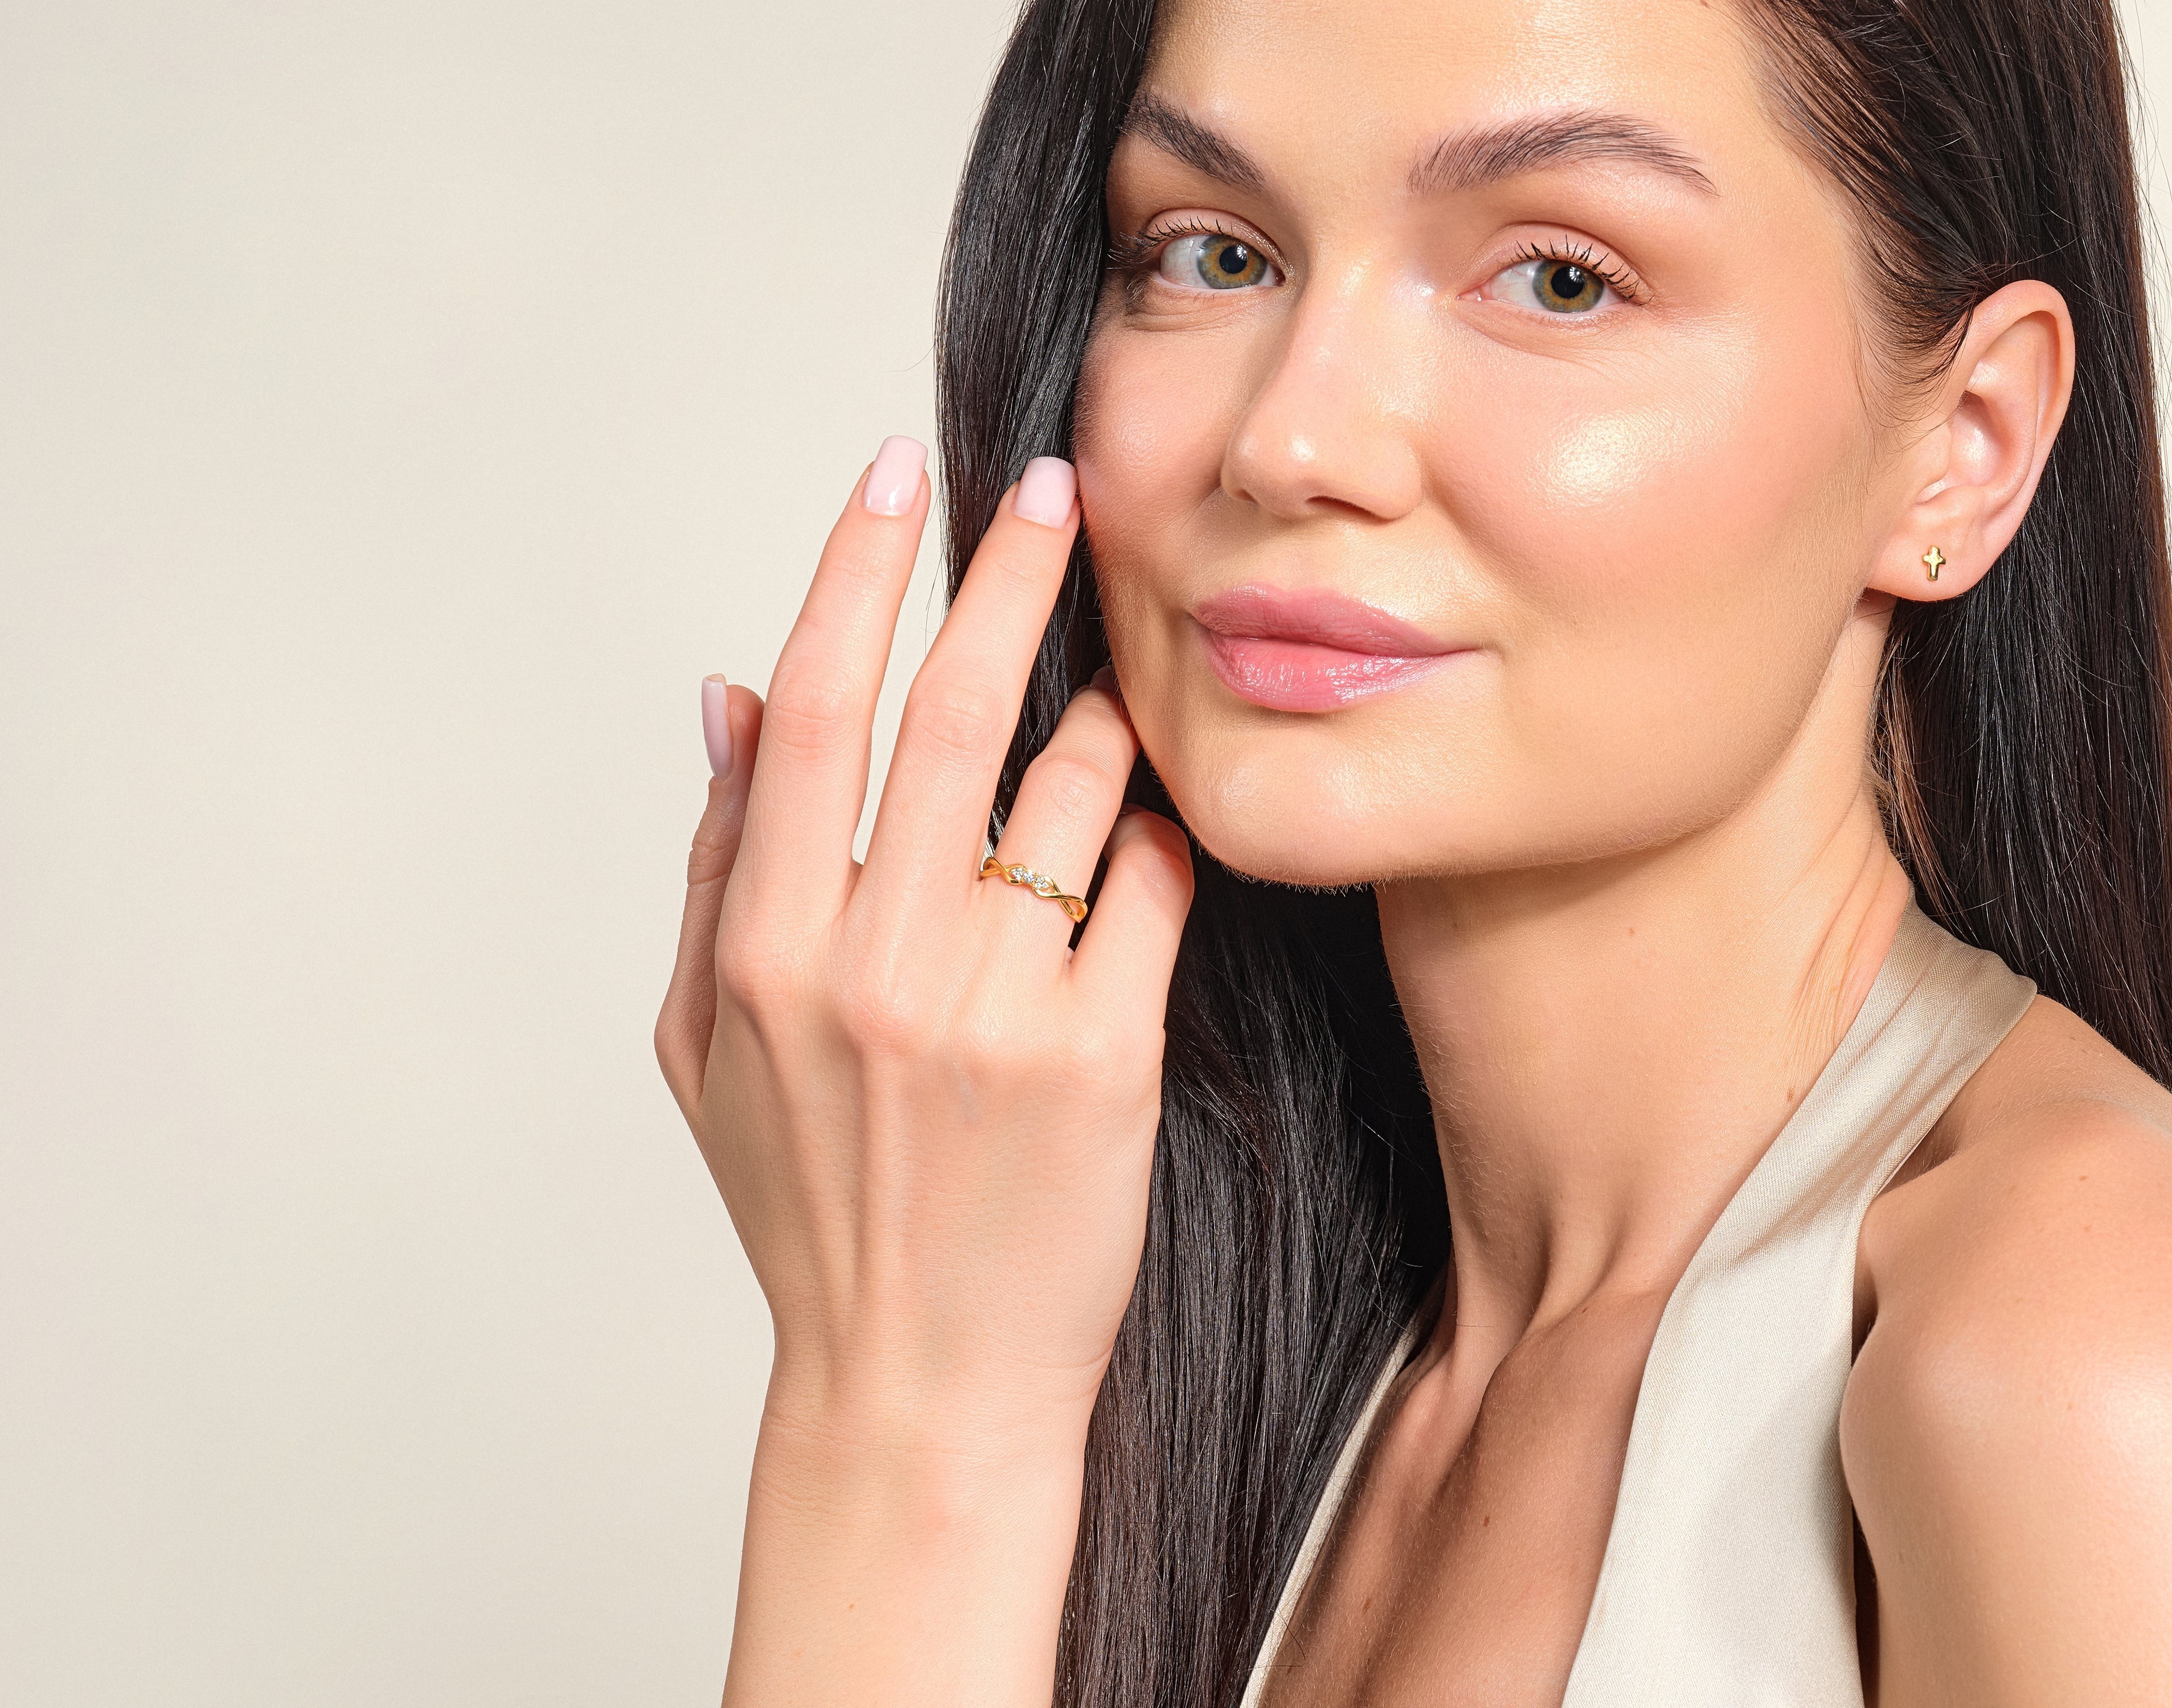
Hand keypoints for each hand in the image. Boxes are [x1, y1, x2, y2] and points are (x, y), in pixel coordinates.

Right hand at [653, 439, 1193, 1703]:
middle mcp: (871, 967)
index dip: (854, 571)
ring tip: (1111, 699)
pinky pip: (1150, 891)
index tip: (895, 476)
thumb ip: (713, 868)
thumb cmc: (811, 1209)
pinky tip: (1150, 837)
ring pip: (1071, 789)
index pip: (811, 710)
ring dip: (1100, 717)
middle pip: (948, 712)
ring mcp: (992, 1011)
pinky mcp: (1103, 1059)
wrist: (917, 1388)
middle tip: (1058, 489)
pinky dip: (1156, 840)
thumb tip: (727, 698)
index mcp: (761, 953)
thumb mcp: (702, 1051)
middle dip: (1009, 575)